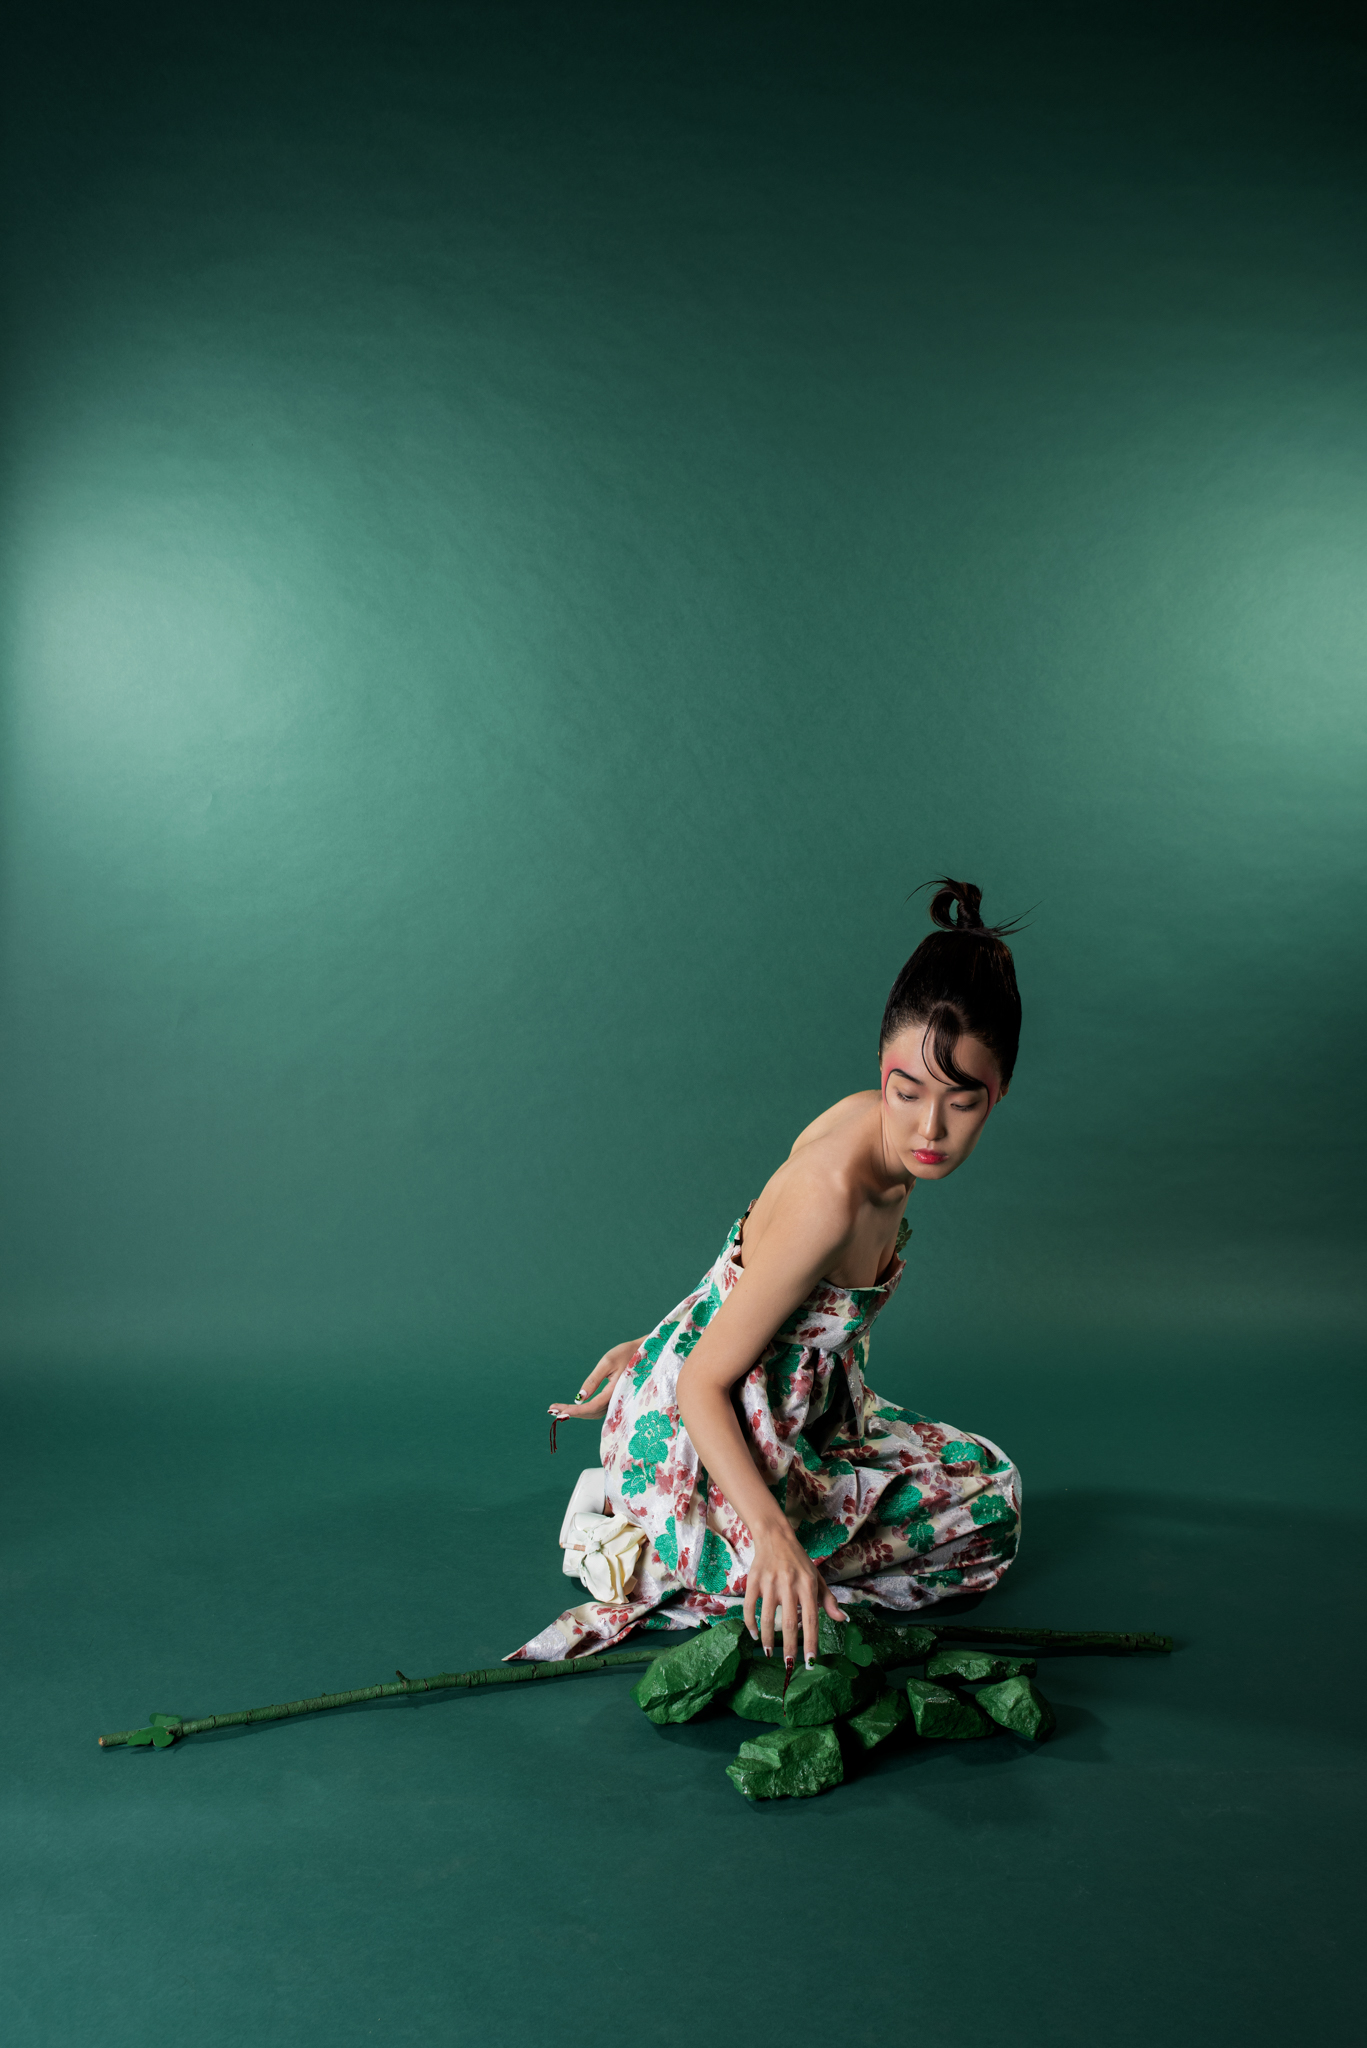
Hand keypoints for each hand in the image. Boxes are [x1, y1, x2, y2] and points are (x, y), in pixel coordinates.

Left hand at [548, 1339, 641, 1422]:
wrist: (648, 1353)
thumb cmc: (628, 1353)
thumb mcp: (608, 1362)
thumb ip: (594, 1380)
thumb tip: (580, 1397)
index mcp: (615, 1391)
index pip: (590, 1407)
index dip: (573, 1411)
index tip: (557, 1410)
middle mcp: (618, 1400)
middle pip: (591, 1413)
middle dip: (572, 1413)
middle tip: (552, 1411)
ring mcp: (619, 1401)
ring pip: (596, 1413)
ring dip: (578, 1413)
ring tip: (560, 1410)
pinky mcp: (618, 1398)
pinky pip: (601, 1409)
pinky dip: (587, 1410)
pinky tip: (576, 1407)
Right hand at [743, 1520, 843, 1678]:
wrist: (775, 1536)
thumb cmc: (799, 1562)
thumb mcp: (817, 1578)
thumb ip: (829, 1600)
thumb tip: (843, 1619)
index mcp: (807, 1585)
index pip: (811, 1618)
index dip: (811, 1641)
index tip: (810, 1660)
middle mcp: (789, 1584)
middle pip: (790, 1622)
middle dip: (790, 1646)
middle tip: (789, 1664)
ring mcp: (770, 1583)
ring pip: (768, 1617)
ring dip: (768, 1639)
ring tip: (769, 1653)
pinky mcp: (754, 1581)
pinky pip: (750, 1606)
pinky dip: (750, 1623)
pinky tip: (754, 1634)